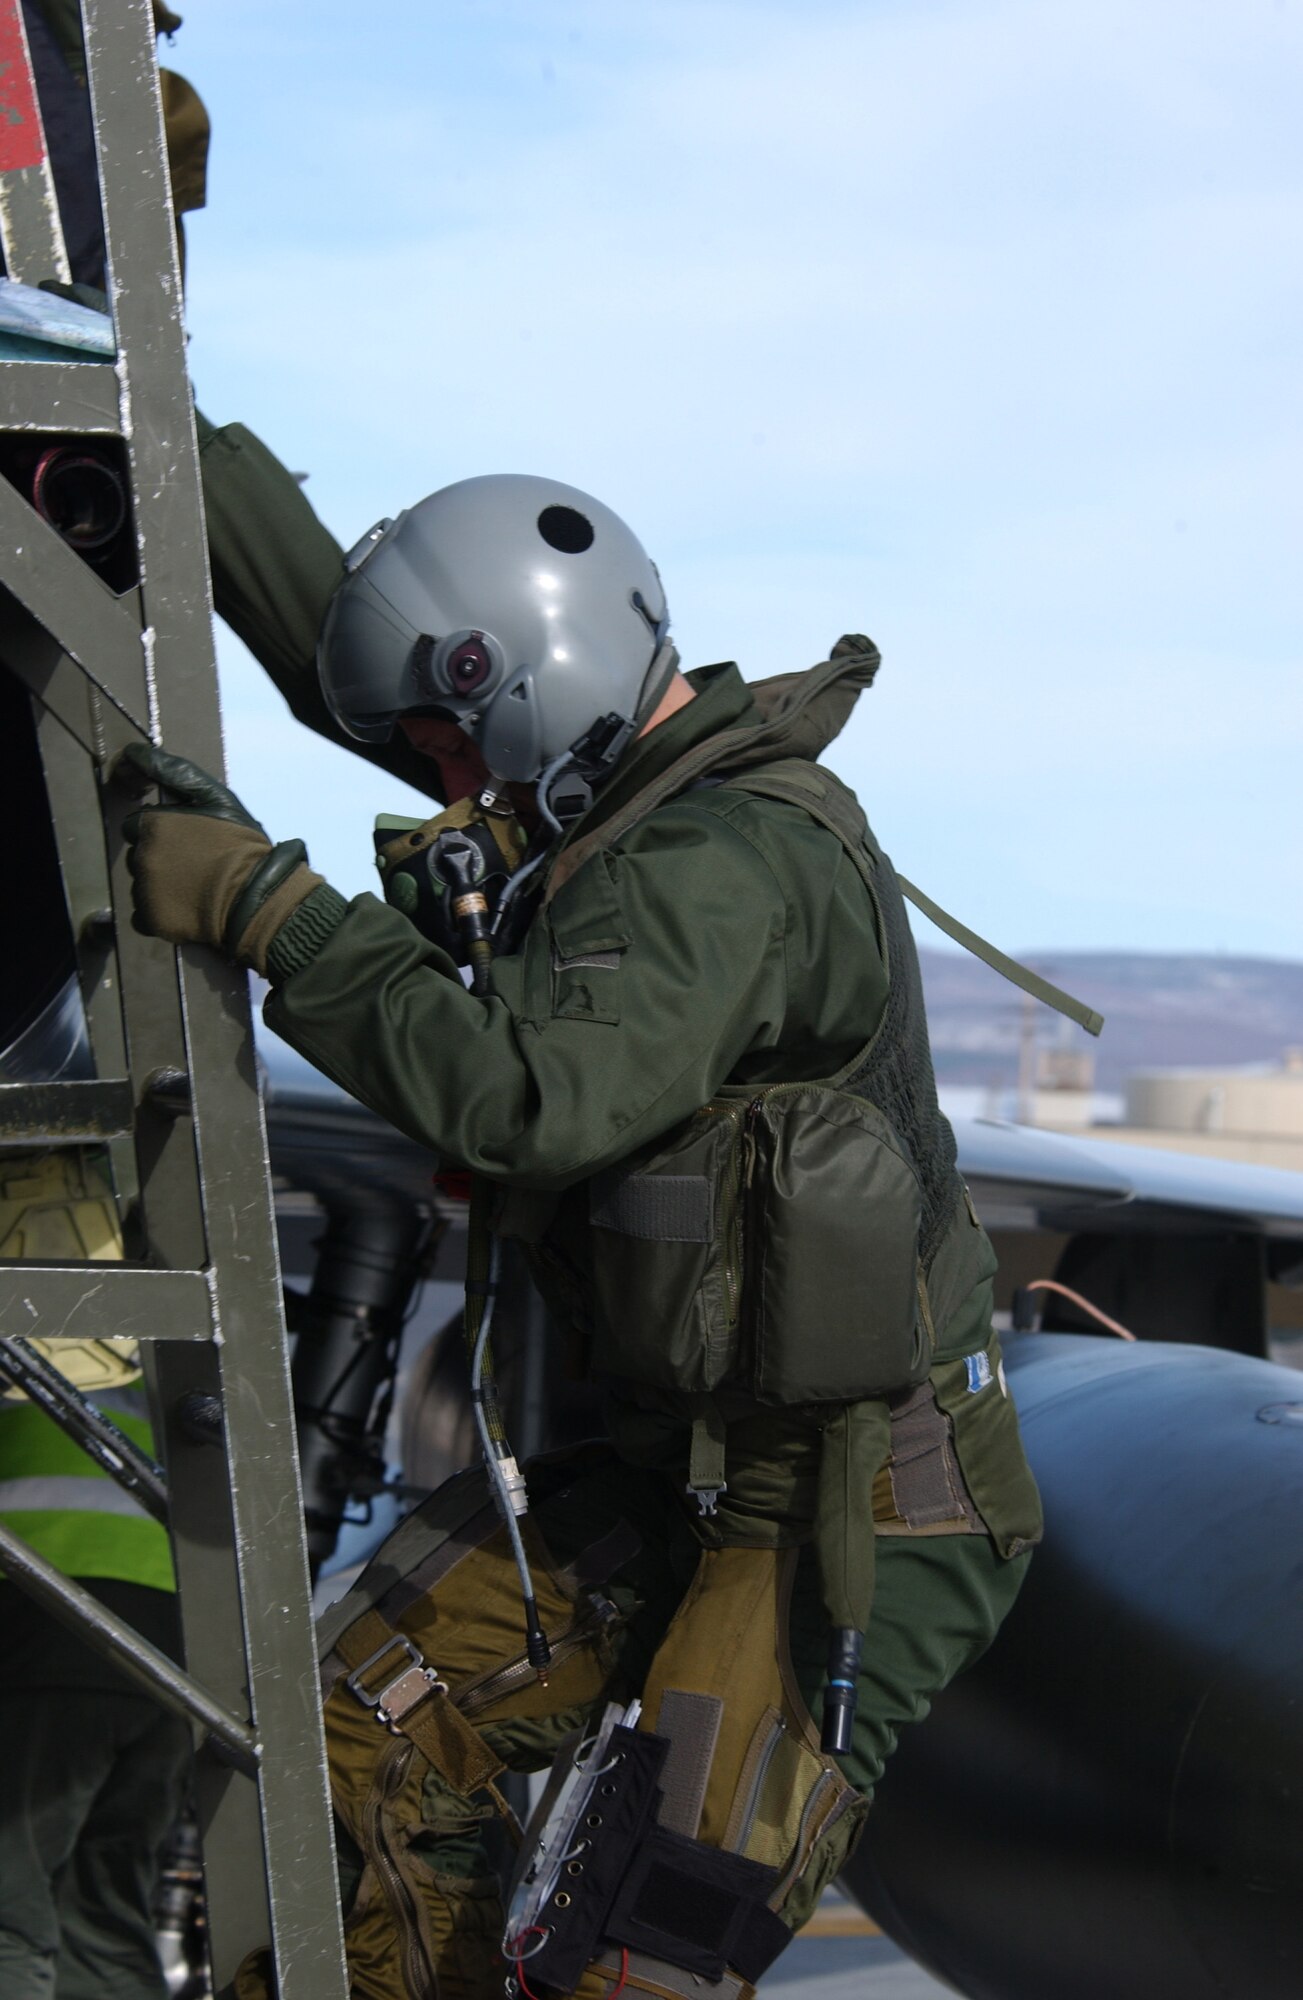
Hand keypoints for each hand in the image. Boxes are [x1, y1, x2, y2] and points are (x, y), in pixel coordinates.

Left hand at [120, 743, 320, 970]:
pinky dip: (160, 913)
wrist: (256, 897)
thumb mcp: (214, 796)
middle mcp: (139, 858)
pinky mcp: (151, 921)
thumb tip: (132, 752)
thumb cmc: (239, 844)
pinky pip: (143, 916)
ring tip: (195, 887)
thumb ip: (172, 771)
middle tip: (196, 864)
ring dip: (160, 884)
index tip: (187, 839)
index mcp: (150, 826)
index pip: (136, 825)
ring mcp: (143, 892)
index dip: (161, 831)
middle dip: (161, 857)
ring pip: (141, 884)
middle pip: (138, 855)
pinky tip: (186, 907)